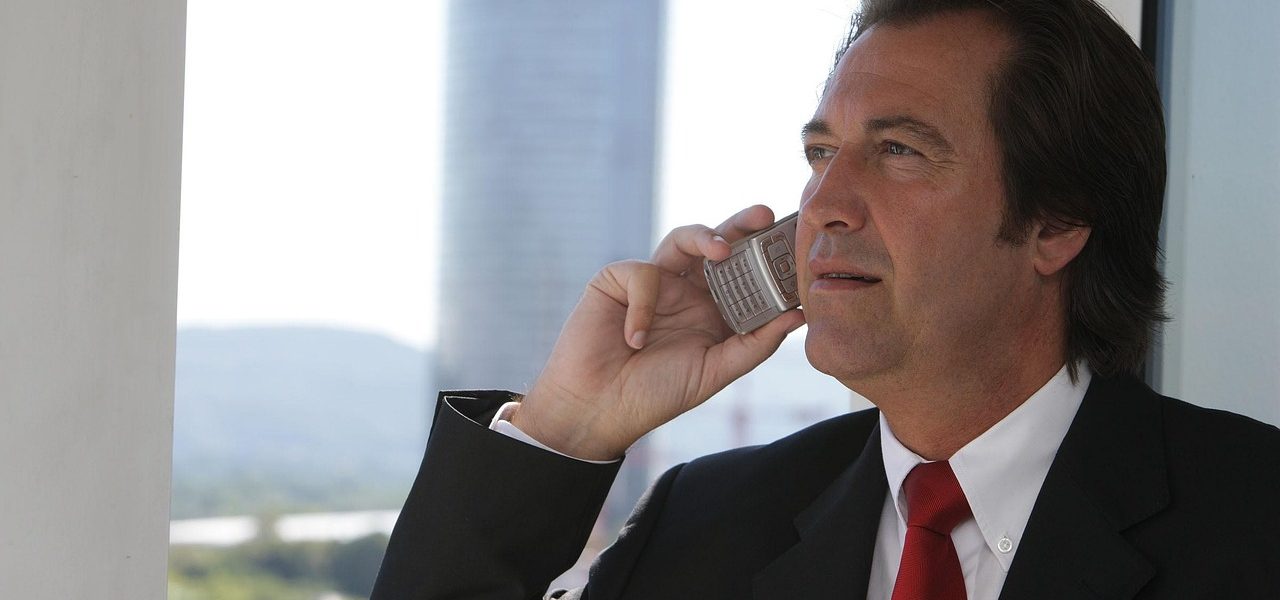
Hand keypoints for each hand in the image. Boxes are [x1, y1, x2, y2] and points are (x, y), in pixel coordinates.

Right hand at [512, 205, 805, 459]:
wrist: (598, 410)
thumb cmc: (656, 395)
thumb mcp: (714, 372)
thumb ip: (754, 344)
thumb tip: (799, 315)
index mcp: (712, 311)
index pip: (745, 274)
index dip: (766, 258)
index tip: (794, 246)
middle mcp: (686, 290)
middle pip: (717, 245)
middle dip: (741, 225)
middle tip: (764, 215)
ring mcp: (653, 283)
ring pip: (681, 239)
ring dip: (702, 236)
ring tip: (720, 250)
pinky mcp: (616, 281)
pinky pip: (641, 273)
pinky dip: (643, 305)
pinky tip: (635, 339)